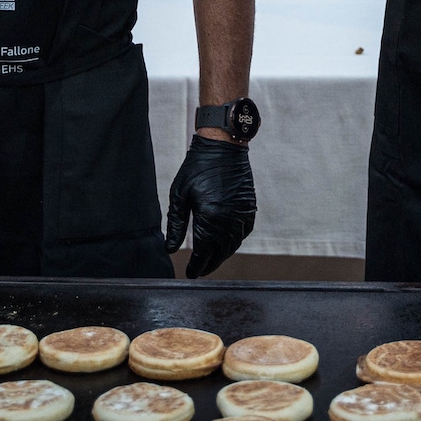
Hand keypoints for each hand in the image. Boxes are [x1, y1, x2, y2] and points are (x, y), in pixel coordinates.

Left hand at [164, 135, 256, 277]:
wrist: (223, 146)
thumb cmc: (197, 168)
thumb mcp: (180, 195)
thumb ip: (176, 225)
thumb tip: (171, 249)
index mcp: (210, 217)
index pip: (204, 252)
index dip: (196, 266)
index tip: (190, 273)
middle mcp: (229, 219)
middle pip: (220, 252)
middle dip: (209, 264)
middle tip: (200, 270)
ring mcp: (242, 214)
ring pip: (233, 245)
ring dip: (222, 255)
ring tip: (211, 260)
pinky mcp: (249, 207)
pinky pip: (244, 233)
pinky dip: (235, 242)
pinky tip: (227, 244)